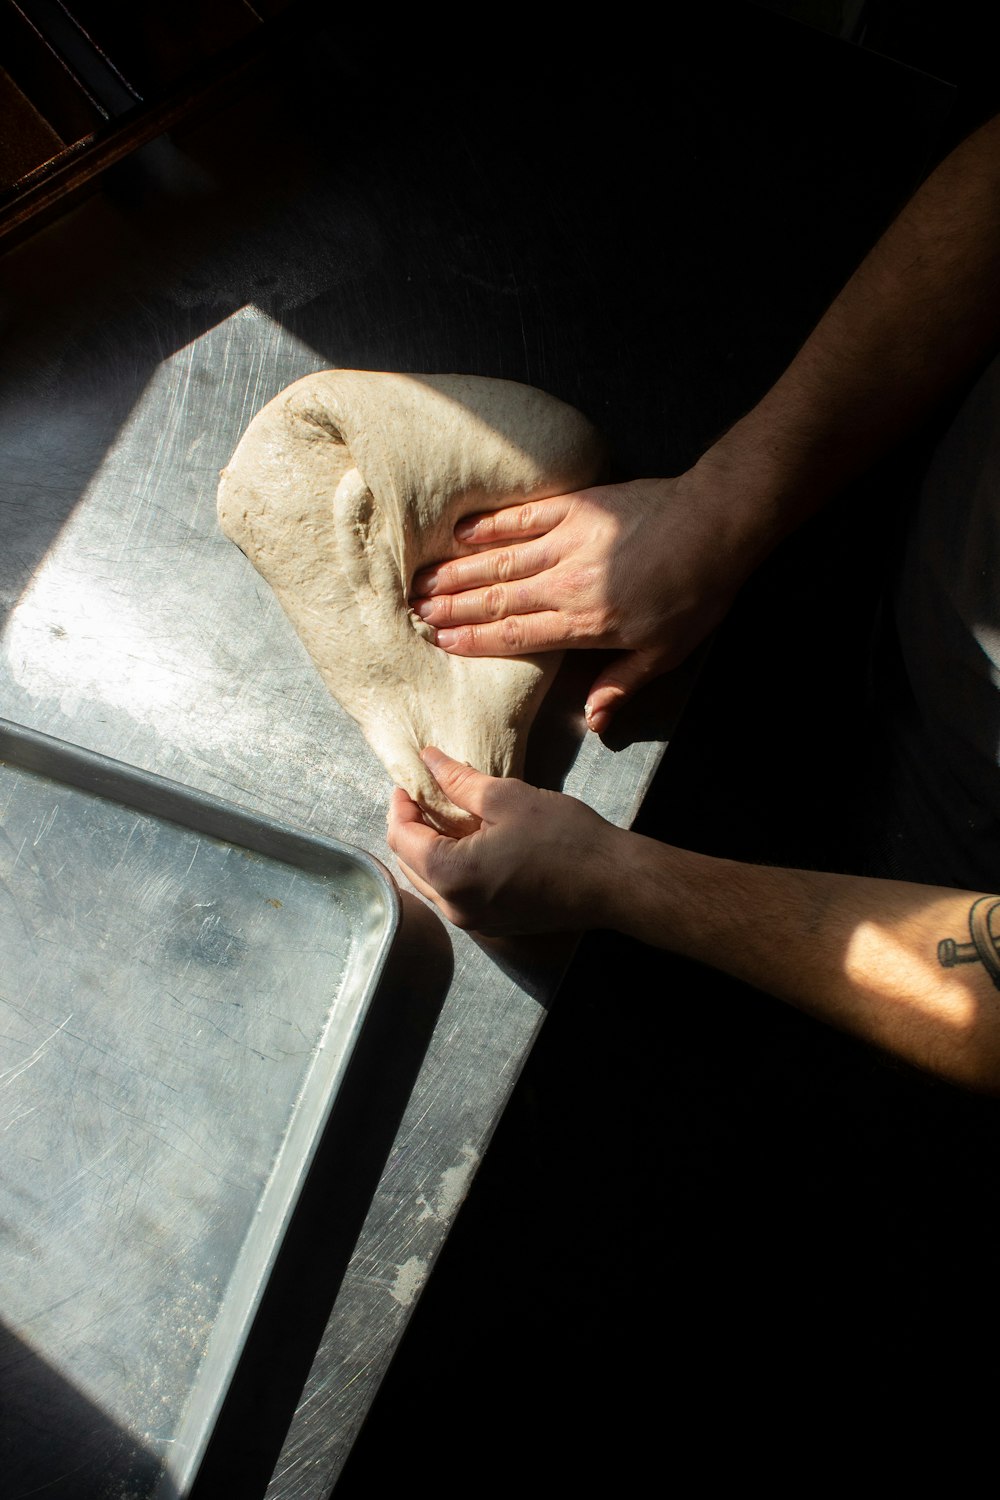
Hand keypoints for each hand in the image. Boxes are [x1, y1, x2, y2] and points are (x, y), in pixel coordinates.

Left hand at [387, 747, 623, 934]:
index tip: (408, 783)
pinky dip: (451, 868)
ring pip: (431, 882)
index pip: (402, 839)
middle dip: (411, 829)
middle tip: (423, 796)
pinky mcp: (494, 924)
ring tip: (445, 817)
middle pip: (410, 864)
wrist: (612, 882)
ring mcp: (474, 922)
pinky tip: (469, 843)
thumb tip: (429, 759)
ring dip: (430, 850)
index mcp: (451, 876)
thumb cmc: (562, 837)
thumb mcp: (506, 798)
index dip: (400, 807)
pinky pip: (455, 894)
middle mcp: (454, 907)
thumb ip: (459, 780)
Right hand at [410, 476, 749, 732]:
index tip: (441, 642)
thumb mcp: (666, 653)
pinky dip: (490, 525)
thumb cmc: (696, 594)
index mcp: (584, 622)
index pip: (516, 634)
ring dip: (459, 571)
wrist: (715, 526)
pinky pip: (523, 517)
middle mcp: (566, 582)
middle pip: (497, 598)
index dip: (475, 639)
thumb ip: (622, 683)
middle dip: (453, 606)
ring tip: (423, 580)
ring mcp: (568, 540)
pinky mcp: (577, 507)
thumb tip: (593, 721)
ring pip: (501, 560)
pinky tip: (461, 533)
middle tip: (415, 612)